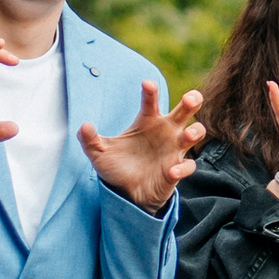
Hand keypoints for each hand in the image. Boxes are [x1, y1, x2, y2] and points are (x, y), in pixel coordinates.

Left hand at [79, 81, 207, 216]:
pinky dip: (182, 168)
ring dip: (195, 132)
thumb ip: (90, 140)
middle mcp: (165, 131)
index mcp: (147, 121)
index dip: (151, 92)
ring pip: (194, 134)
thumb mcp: (99, 154)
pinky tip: (172, 171)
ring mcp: (173, 150)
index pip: (151, 102)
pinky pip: (187, 166)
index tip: (147, 84)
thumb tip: (83, 126)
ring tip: (188, 135)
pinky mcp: (177, 170)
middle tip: (190, 99)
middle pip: (185, 110)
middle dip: (191, 101)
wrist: (126, 194)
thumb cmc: (117, 167)